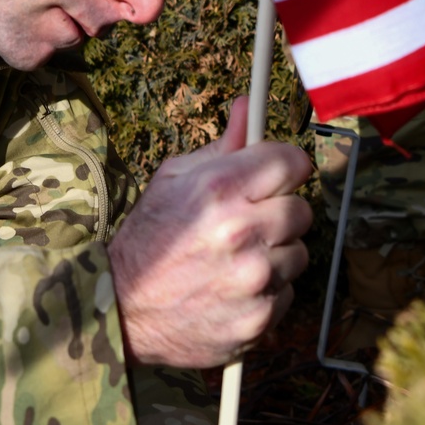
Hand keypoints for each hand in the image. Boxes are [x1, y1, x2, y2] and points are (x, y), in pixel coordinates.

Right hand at [108, 97, 311, 368]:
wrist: (122, 311)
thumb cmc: (147, 240)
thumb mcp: (173, 181)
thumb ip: (220, 147)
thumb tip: (246, 106)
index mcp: (220, 189)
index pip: (291, 162)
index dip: (285, 168)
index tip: (277, 177)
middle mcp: (243, 231)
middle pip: (301, 210)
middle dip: (279, 213)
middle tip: (249, 224)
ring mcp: (254, 278)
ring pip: (298, 254)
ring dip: (274, 255)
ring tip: (236, 260)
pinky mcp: (260, 317)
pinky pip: (286, 293)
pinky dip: (266, 292)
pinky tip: (234, 289)